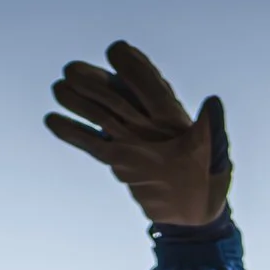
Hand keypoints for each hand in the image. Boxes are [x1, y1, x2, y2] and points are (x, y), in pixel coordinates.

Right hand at [45, 41, 230, 228]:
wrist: (194, 217)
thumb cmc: (210, 185)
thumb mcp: (217, 159)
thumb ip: (214, 131)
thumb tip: (214, 101)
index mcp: (172, 116)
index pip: (149, 84)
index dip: (133, 66)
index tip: (116, 52)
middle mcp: (147, 122)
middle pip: (118, 94)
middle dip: (96, 81)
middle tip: (72, 71)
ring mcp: (130, 139)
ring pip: (101, 114)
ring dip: (80, 102)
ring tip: (59, 89)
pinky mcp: (118, 158)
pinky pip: (92, 143)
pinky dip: (74, 133)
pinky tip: (52, 120)